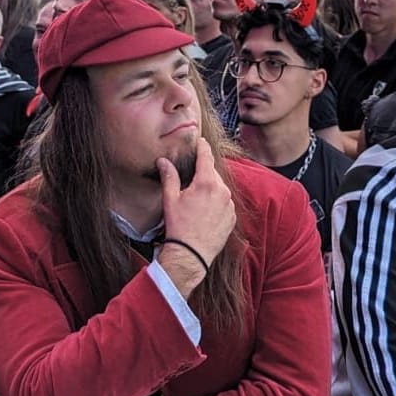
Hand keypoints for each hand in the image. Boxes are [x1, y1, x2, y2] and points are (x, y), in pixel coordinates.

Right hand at [157, 139, 235, 293]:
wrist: (191, 254)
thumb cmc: (179, 226)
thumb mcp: (170, 199)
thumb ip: (169, 176)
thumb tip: (163, 161)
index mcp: (206, 183)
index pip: (206, 156)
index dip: (202, 147)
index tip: (200, 141)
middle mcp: (222, 191)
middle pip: (212, 173)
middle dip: (203, 172)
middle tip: (191, 178)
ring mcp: (229, 205)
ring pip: (220, 188)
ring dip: (210, 188)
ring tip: (196, 199)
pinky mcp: (232, 217)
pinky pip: (225, 202)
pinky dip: (216, 202)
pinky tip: (204, 211)